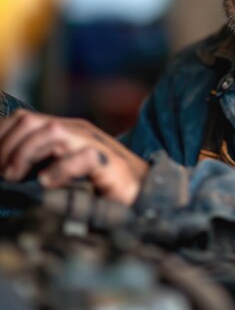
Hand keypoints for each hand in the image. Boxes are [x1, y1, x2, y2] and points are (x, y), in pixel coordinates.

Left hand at [0, 109, 148, 204]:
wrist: (146, 190)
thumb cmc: (101, 185)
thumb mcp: (65, 171)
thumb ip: (41, 166)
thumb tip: (6, 173)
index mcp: (64, 131)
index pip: (22, 119)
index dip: (1, 136)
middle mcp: (77, 131)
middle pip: (30, 121)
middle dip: (7, 146)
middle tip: (4, 174)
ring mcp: (93, 144)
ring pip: (51, 132)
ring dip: (25, 154)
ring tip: (17, 177)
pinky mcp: (109, 164)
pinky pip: (83, 157)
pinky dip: (60, 170)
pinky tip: (48, 184)